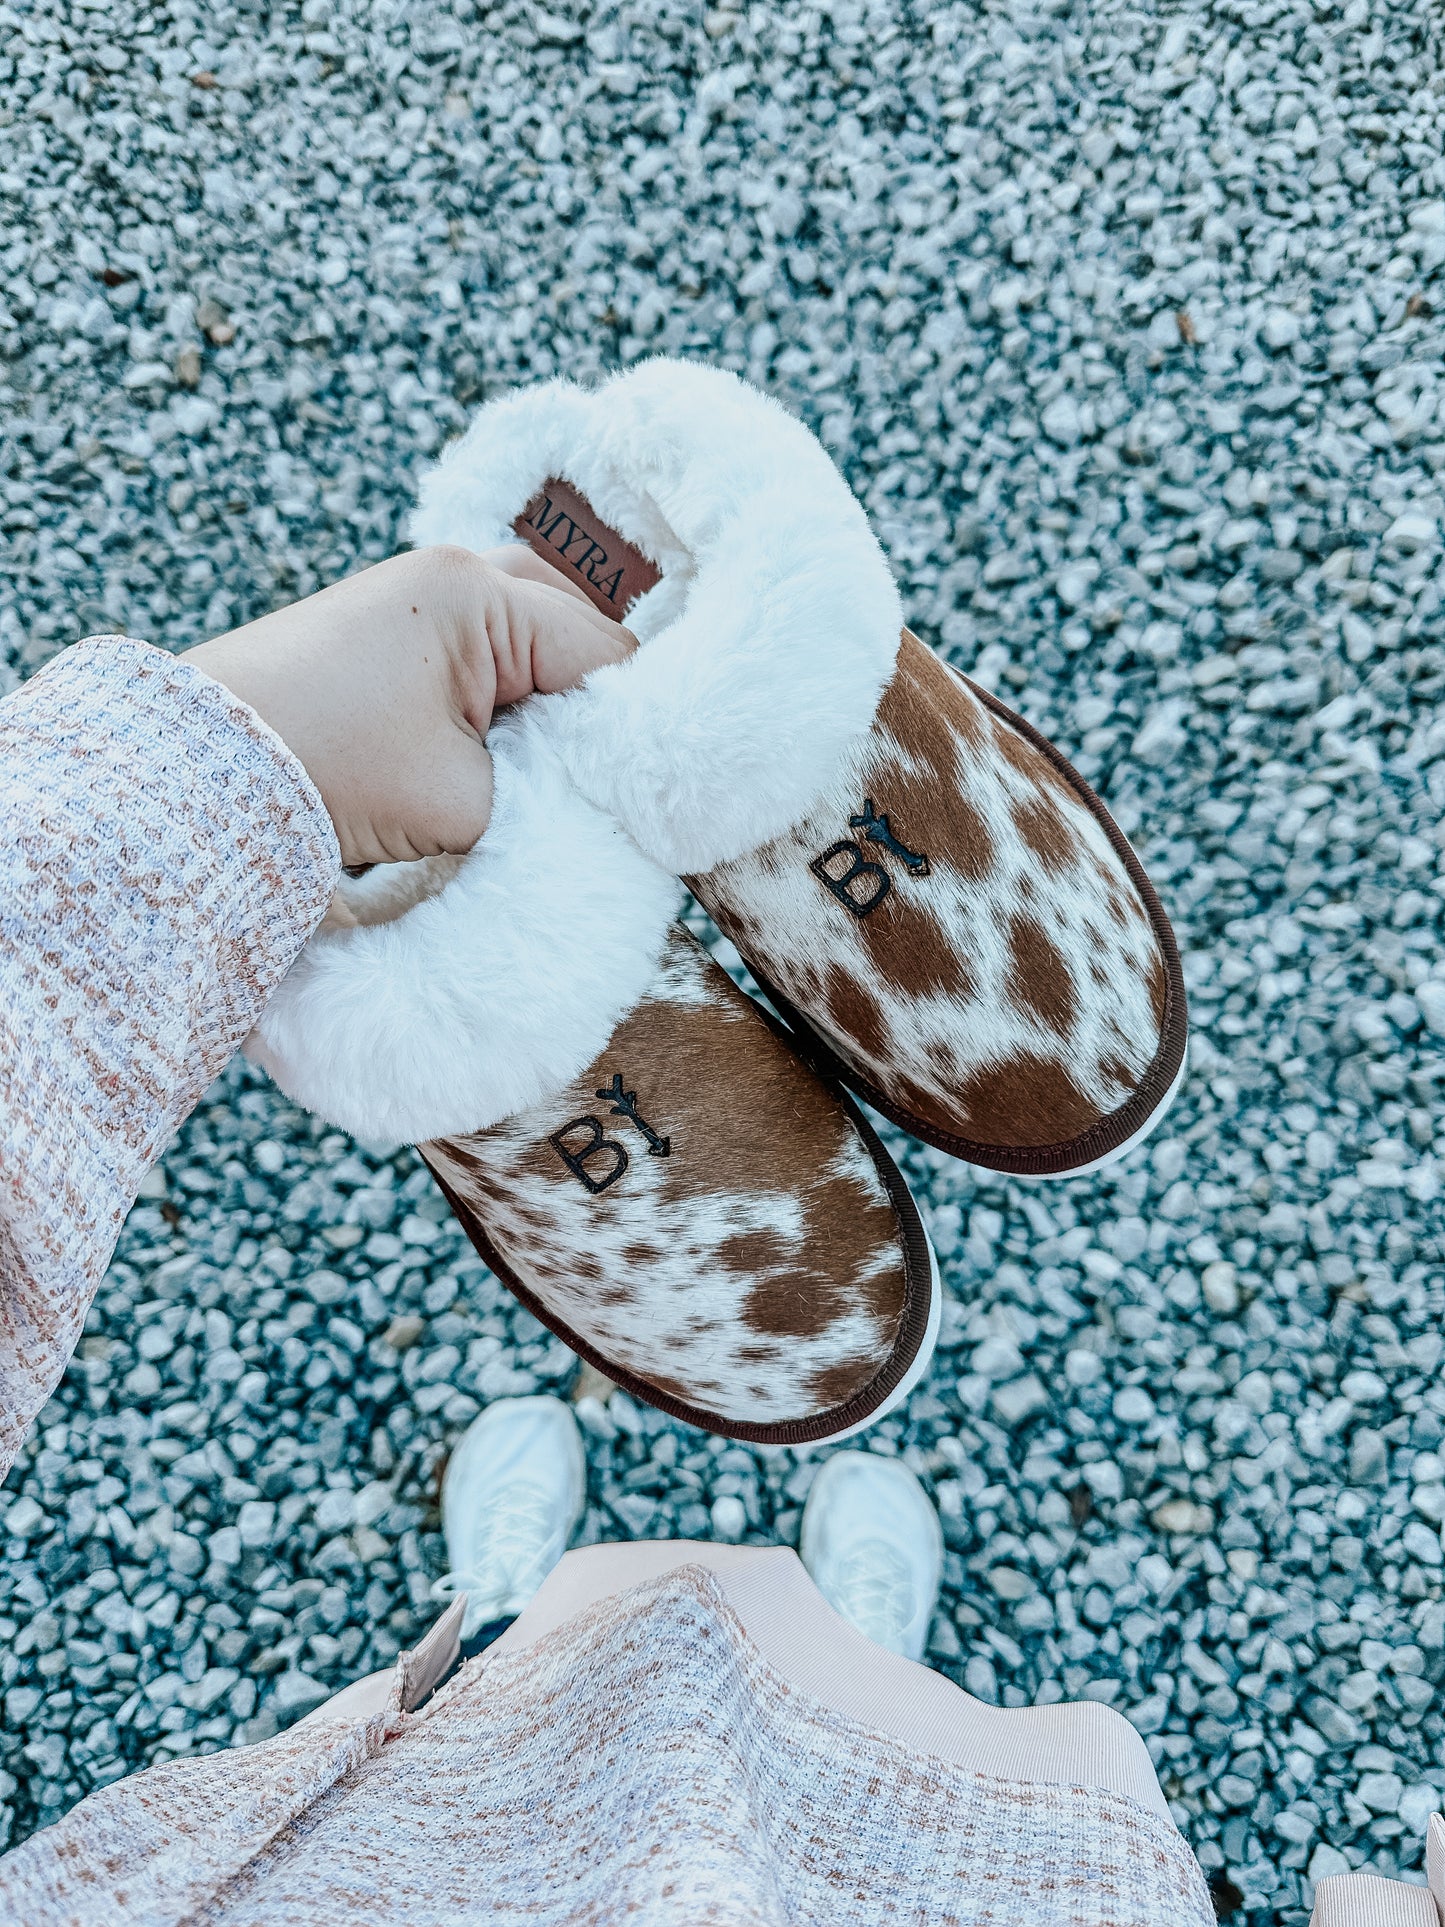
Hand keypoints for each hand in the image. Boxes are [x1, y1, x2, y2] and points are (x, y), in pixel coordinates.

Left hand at [183, 544, 632, 868]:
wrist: (199, 771)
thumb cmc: (329, 772)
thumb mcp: (466, 802)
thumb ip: (554, 801)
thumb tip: (606, 808)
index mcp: (479, 594)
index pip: (609, 654)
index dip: (640, 728)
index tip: (656, 794)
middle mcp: (455, 574)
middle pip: (580, 633)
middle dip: (601, 706)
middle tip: (612, 781)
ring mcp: (421, 597)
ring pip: (537, 643)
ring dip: (556, 704)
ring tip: (561, 774)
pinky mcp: (396, 633)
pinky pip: (489, 656)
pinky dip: (511, 703)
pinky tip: (515, 759)